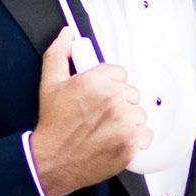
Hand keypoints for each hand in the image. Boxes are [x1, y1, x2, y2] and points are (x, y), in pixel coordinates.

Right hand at [29, 28, 150, 195]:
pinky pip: (146, 134)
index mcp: (95, 81)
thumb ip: (58, 55)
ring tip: (105, 129)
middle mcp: (112, 99)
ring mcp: (124, 121)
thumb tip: (67, 35)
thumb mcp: (50, 84)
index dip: (109, 86)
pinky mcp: (131, 142)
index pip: (119, 73)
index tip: (98, 98)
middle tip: (99, 116)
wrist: (53, 161)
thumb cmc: (53, 126)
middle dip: (118, 103)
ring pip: (139, 113)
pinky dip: (135, 140)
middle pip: (130, 93)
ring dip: (127, 121)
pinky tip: (116, 140)